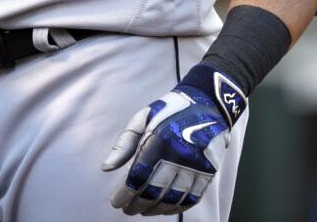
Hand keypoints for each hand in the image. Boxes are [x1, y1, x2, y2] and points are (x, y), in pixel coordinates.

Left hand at [101, 65, 245, 214]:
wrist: (207, 104)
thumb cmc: (168, 111)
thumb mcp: (142, 118)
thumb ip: (124, 143)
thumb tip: (106, 168)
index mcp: (159, 140)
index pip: (139, 176)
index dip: (126, 193)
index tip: (115, 202)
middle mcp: (178, 155)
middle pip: (155, 190)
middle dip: (138, 204)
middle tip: (126, 210)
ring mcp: (197, 165)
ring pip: (173, 197)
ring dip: (156, 208)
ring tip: (143, 211)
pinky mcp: (209, 171)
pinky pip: (193, 197)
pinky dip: (177, 207)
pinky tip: (164, 209)